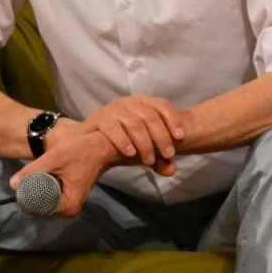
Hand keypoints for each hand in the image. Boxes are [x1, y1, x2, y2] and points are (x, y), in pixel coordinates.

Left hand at [8, 129, 119, 217]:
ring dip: (38, 190)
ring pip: (45, 202)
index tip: (23, 183)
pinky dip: (46, 188)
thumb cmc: (81, 151)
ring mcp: (71, 205)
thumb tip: (12, 184)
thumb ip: (32, 171)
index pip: (39, 209)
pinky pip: (51, 197)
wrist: (102, 145)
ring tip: (36, 175)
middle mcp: (70, 210)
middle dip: (32, 193)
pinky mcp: (70, 198)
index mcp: (69, 205)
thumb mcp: (55, 158)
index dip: (28, 197)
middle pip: (41, 207)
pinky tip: (45, 176)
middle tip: (28, 177)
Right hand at [69, 94, 186, 175]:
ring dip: (145, 143)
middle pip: (150, 116)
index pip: (162, 105)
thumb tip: (172, 170)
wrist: (91, 143)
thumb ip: (159, 159)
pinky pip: (113, 128)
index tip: (181, 137)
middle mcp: (129, 102)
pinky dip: (123, 141)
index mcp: (143, 102)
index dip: (173, 120)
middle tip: (168, 155)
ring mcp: (113, 109)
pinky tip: (131, 153)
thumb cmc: (124, 142)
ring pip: (134, 124)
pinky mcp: (98, 119)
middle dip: (162, 137)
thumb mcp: (145, 149)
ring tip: (150, 160)